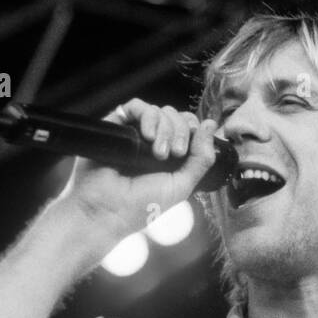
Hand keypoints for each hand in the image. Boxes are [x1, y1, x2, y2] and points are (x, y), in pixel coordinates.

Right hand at [55, 100, 220, 252]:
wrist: (106, 211)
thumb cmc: (142, 206)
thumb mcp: (182, 185)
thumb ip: (201, 158)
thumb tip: (211, 125)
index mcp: (171, 156)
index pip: (189, 128)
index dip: (194, 131)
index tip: (188, 150)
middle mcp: (153, 142)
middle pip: (177, 117)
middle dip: (181, 132)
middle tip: (173, 154)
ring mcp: (135, 133)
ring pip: (160, 111)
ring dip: (165, 128)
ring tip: (157, 152)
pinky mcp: (117, 125)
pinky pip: (137, 106)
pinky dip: (147, 116)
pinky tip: (146, 136)